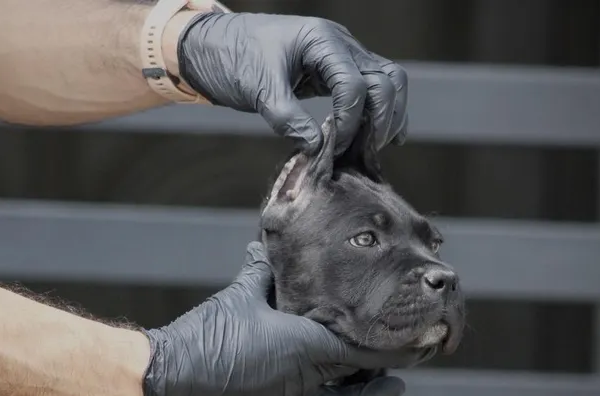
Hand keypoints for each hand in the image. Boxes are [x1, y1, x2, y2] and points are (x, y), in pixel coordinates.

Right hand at [135, 241, 422, 395]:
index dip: (394, 350)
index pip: (362, 350)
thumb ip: (260, 273)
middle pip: (357, 383)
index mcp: (304, 346)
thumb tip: (265, 246)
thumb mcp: (238, 297)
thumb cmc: (206, 334)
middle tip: (404, 370)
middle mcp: (304, 382)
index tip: (417, 345)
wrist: (168, 380)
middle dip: (384, 377)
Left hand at [176, 12, 407, 156]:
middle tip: (363, 151)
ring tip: (373, 147)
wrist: (213, 45)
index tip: (333, 147)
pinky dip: (379, 112)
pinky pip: (371, 88)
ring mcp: (341, 57)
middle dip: (380, 118)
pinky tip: (378, 137)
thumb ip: (287, 118)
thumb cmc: (233, 57)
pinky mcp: (334, 72)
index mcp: (322, 41)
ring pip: (387, 82)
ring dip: (386, 115)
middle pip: (385, 80)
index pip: (355, 84)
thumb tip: (317, 148)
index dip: (350, 121)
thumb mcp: (258, 89)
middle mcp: (340, 45)